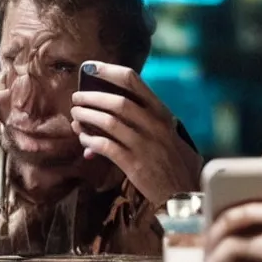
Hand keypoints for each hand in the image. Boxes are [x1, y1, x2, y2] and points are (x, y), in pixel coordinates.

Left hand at [70, 61, 200, 204]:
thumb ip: (148, 123)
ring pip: (107, 122)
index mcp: (162, 113)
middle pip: (116, 101)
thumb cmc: (178, 164)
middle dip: (91, 97)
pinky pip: (105, 146)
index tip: (91, 68)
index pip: (134, 81)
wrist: (185, 194)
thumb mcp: (172, 136)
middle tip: (76, 98)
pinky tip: (84, 140)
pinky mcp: (134, 164)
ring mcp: (144, 144)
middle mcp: (154, 125)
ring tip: (76, 116)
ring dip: (87, 117)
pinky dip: (90, 141)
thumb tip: (115, 113)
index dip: (108, 71)